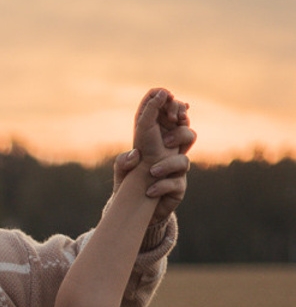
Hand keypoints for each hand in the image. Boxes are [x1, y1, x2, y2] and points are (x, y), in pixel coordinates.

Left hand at [114, 88, 195, 222]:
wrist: (132, 210)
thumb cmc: (128, 184)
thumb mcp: (121, 169)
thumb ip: (123, 160)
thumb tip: (135, 155)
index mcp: (158, 141)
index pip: (170, 116)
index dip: (171, 105)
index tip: (166, 97)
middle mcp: (171, 152)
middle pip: (185, 129)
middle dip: (181, 123)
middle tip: (174, 120)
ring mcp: (176, 170)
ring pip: (183, 159)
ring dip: (168, 163)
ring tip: (151, 172)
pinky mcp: (177, 189)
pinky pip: (176, 184)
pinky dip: (162, 186)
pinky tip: (149, 191)